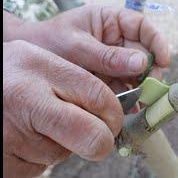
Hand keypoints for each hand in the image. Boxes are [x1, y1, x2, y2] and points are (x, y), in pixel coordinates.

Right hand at [3, 40, 123, 176]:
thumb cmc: (7, 78)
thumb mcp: (37, 62)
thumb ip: (73, 81)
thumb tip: (112, 110)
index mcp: (38, 67)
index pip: (98, 96)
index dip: (115, 114)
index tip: (113, 119)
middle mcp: (25, 99)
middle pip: (91, 135)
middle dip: (102, 141)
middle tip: (99, 137)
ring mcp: (12, 135)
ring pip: (65, 153)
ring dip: (63, 144)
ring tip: (38, 125)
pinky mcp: (6, 163)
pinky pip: (41, 167)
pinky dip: (40, 156)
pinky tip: (23, 137)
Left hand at [8, 4, 169, 92]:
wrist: (29, 62)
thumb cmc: (49, 43)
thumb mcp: (77, 46)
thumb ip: (107, 56)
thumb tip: (141, 62)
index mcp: (110, 22)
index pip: (141, 27)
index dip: (156, 42)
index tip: (163, 60)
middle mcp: (115, 41)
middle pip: (143, 53)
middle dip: (149, 71)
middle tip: (150, 87)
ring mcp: (113, 61)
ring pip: (136, 73)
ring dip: (141, 87)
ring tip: (142, 102)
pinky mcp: (108, 78)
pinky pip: (124, 86)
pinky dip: (129, 98)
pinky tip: (131, 108)